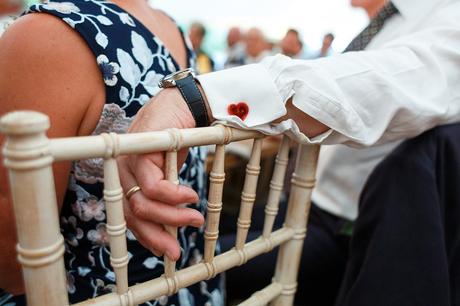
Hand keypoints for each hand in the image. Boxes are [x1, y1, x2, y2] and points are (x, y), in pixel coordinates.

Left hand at [118, 88, 204, 259]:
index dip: (148, 237)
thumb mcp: (170, 172)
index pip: (129, 216)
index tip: (168, 251)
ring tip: (196, 218)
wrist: (186, 103)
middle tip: (178, 250)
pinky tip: (191, 197)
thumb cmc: (178, 137)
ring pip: (143, 203)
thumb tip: (171, 226)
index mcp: (128, 178)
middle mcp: (123, 172)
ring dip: (172, 217)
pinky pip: (154, 186)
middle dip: (158, 236)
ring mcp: (129, 161)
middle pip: (133, 215)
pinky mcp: (140, 151)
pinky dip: (174, 197)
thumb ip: (164, 194)